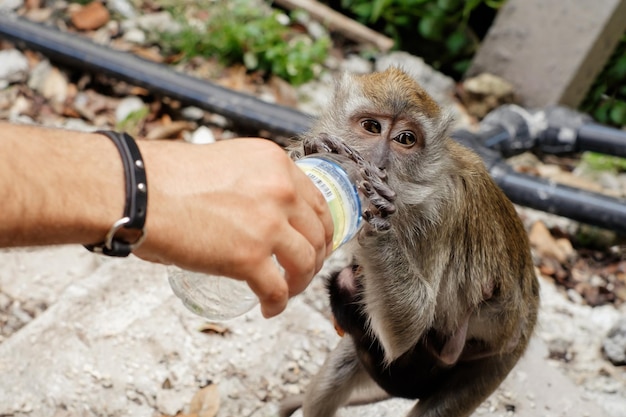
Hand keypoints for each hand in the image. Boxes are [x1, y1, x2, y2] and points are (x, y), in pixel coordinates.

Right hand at [136, 138, 333, 317]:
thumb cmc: (167, 177)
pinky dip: (277, 303)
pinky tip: (269, 307)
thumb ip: (251, 183)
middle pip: (318, 233)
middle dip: (316, 256)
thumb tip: (253, 209)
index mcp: (275, 165)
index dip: (320, 228)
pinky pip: (278, 289)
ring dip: (301, 282)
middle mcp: (280, 190)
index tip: (314, 241)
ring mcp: (267, 224)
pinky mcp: (248, 257)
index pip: (316, 201)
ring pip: (306, 263)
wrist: (138, 191)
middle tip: (304, 269)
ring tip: (288, 290)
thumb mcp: (227, 164)